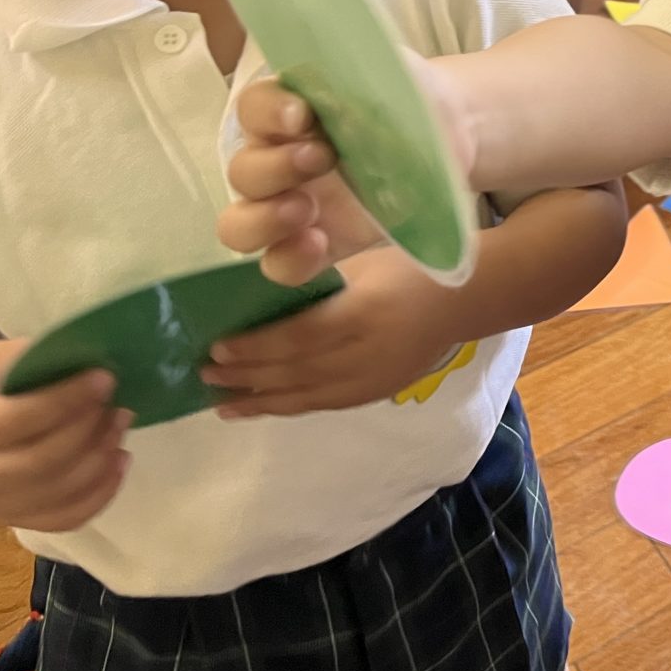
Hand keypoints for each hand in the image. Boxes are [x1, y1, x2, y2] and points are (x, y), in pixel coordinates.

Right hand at [0, 342, 130, 532]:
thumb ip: (17, 359)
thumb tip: (73, 358)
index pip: (12, 422)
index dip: (63, 401)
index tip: (103, 378)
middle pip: (39, 464)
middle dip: (88, 431)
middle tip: (116, 403)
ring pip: (56, 494)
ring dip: (101, 457)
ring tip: (121, 421)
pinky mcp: (16, 519)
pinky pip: (65, 519)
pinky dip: (102, 492)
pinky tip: (119, 459)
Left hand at [201, 247, 467, 418]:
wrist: (466, 300)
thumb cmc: (411, 268)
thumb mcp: (363, 263)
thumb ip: (318, 286)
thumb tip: (260, 303)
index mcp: (363, 312)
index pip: (298, 337)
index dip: (255, 346)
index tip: (218, 347)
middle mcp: (366, 353)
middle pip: (296, 371)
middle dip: (246, 375)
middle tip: (204, 375)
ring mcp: (373, 379)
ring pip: (306, 396)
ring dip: (260, 401)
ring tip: (221, 403)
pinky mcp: (376, 392)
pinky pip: (325, 404)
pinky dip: (289, 407)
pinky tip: (263, 406)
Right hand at [218, 68, 471, 285]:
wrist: (452, 138)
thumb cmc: (409, 100)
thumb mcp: (389, 76)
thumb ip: (355, 77)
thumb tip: (334, 77)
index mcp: (289, 111)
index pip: (254, 109)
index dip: (268, 112)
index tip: (301, 115)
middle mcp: (279, 159)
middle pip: (243, 171)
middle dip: (274, 167)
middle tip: (322, 158)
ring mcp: (294, 207)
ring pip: (240, 224)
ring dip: (264, 219)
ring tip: (305, 211)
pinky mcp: (319, 245)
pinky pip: (280, 263)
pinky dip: (290, 259)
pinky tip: (318, 245)